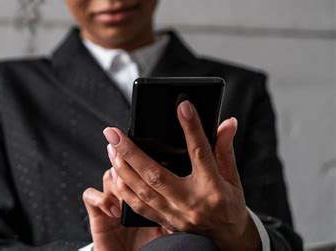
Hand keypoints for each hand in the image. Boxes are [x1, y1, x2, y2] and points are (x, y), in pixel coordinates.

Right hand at [82, 169, 166, 250]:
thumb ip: (171, 211)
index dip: (145, 164)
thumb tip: (182, 197)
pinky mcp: (96, 215)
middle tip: (138, 177)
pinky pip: (89, 196)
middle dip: (130, 168)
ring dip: (117, 182)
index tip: (154, 166)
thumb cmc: (148, 249)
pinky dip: (100, 199)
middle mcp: (125, 197)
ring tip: (128, 196)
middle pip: (124, 167)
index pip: (141, 169)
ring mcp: (110, 204)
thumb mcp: (166, 229)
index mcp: (142, 196)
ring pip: (108, 176)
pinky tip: (114, 211)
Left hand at [103, 100, 260, 250]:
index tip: (182, 107)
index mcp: (213, 187)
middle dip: (130, 152)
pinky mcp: (164, 222)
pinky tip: (115, 173)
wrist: (226, 239)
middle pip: (156, 174)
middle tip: (113, 133)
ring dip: (122, 168)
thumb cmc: (229, 205)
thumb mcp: (233, 177)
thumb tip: (227, 122)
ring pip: (141, 191)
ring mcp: (175, 214)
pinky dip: (124, 189)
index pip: (200, 152)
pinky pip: (139, 207)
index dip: (191, 128)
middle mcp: (191, 202)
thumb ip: (225, 149)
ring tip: (111, 148)